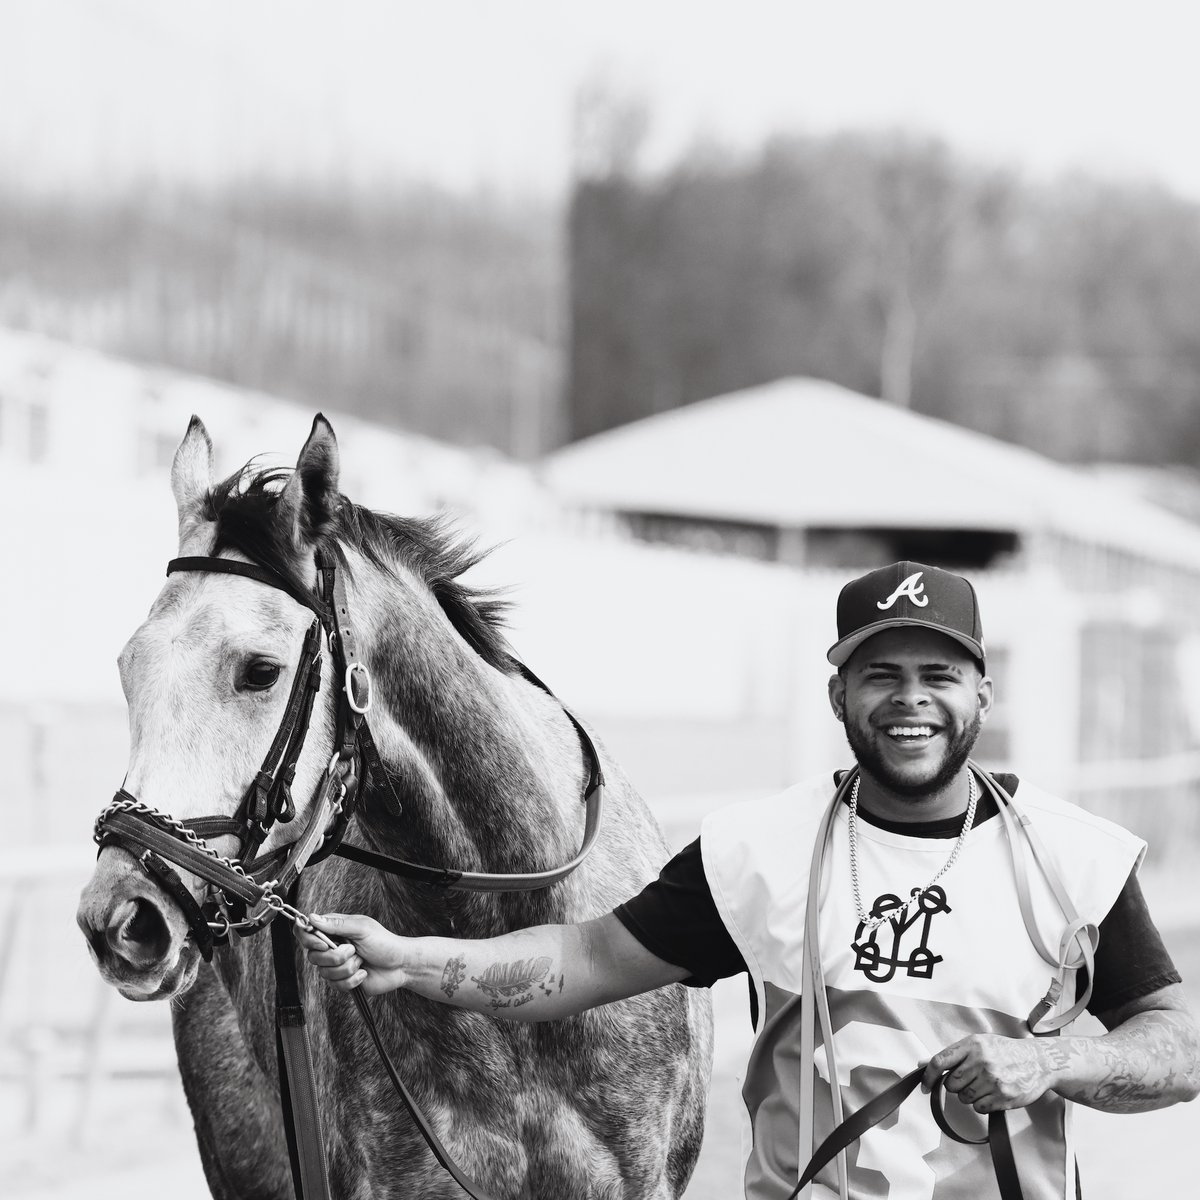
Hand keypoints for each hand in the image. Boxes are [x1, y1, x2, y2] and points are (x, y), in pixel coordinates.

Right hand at [295, 913, 409, 995]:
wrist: (399, 965)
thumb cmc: (384, 942)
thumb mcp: (362, 928)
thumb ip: (336, 924)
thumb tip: (312, 918)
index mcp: (334, 930)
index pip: (306, 931)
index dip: (308, 939)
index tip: (324, 944)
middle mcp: (331, 947)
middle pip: (313, 956)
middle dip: (336, 957)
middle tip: (354, 950)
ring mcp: (336, 965)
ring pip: (324, 973)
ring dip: (348, 968)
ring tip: (361, 961)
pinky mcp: (342, 981)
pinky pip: (336, 985)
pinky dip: (353, 980)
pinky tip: (363, 972)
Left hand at [923, 1034, 1055, 1112]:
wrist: (1038, 1061)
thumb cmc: (1005, 1052)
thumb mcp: (978, 1044)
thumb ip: (952, 1054)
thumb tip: (923, 1064)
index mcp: (972, 1044)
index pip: (939, 1061)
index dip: (927, 1076)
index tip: (924, 1087)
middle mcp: (981, 1061)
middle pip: (951, 1084)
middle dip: (956, 1085)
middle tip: (970, 1079)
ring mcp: (993, 1080)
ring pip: (964, 1098)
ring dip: (970, 1095)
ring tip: (984, 1085)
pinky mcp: (1003, 1096)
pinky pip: (979, 1108)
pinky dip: (982, 1104)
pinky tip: (992, 1094)